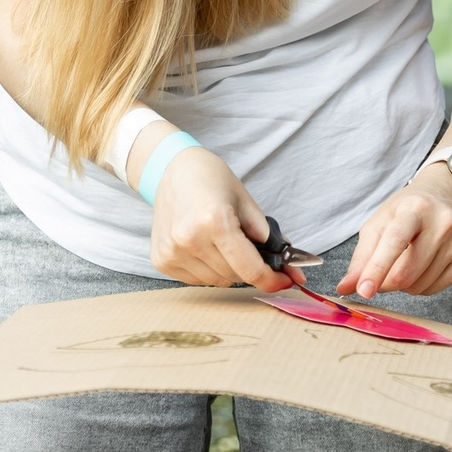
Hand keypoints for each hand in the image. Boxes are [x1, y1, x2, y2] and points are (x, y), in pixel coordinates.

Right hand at [146, 146, 288, 290]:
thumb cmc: (211, 180)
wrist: (172, 170)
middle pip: (235, 276)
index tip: (285, 281)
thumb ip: (268, 237)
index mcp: (214, 220)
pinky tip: (206, 247)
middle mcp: (189, 239)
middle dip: (251, 268)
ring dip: (229, 270)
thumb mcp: (246, 202)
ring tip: (224, 243)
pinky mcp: (161, 260)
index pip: (250, 269)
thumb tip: (290, 267)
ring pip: (216, 281)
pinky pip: (197, 279)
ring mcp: (172, 252)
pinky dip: (209, 270)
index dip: (272, 280)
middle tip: (253, 251)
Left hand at [343, 165, 451, 298]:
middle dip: (385, 282)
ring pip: (418, 286)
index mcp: (415, 208)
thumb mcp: (380, 223)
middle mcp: (443, 221)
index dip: (377, 269)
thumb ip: (361, 257)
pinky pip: (434, 289)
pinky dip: (420, 285)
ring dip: (403, 284)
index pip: (395, 242)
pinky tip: (423, 266)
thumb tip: (346, 287)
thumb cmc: (407, 212)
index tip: (364, 291)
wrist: (448, 199)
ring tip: (407, 260)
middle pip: (405, 273)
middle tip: (379, 275)